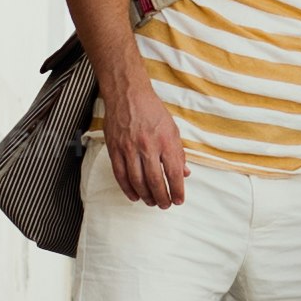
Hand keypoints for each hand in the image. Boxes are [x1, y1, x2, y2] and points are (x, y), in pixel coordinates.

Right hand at [100, 74, 191, 209]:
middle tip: (165, 205)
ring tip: (152, 202)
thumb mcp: (173, 129)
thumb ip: (178, 152)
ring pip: (138, 181)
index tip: (179, 200)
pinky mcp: (115, 149)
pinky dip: (128, 189)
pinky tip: (135, 196)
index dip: (178, 190)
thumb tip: (185, 173)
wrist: (127, 95)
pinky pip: (121, 175)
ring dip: (146, 196)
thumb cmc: (152, 111)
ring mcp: (129, 148)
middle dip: (162, 197)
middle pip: (156, 181)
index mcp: (166, 140)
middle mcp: (148, 146)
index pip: (174, 173)